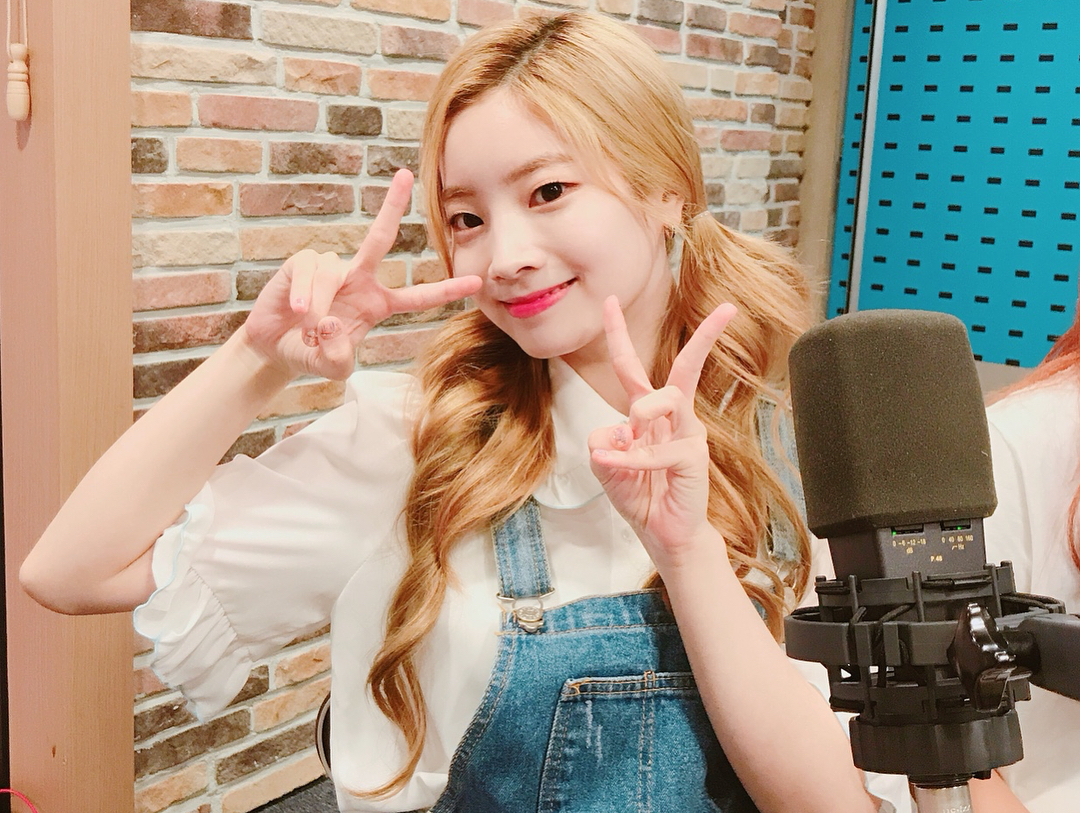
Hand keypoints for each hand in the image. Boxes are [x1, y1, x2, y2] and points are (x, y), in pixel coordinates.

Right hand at [242, 169, 482, 379]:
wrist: (275, 347)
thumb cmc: (311, 352)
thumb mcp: (333, 366)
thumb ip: (338, 358)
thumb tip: (330, 323)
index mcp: (378, 303)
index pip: (417, 297)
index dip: (445, 290)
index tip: (476, 281)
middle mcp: (359, 278)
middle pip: (379, 238)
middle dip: (392, 206)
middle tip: (406, 175)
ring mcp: (331, 268)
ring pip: (331, 277)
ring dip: (317, 310)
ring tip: (308, 331)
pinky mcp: (303, 263)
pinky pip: (309, 273)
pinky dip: (303, 296)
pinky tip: (295, 310)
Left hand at [588, 295, 736, 572]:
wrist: (665, 536)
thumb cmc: (642, 498)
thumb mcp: (608, 471)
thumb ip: (602, 448)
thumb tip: (614, 429)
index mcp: (646, 416)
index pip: (631, 368)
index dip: (618, 335)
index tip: (609, 302)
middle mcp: (670, 419)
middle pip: (681, 369)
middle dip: (705, 338)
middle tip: (728, 308)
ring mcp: (687, 435)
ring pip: (664, 399)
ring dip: (639, 413)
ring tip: (626, 441)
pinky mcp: (692, 457)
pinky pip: (656, 451)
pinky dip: (631, 460)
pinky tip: (615, 465)